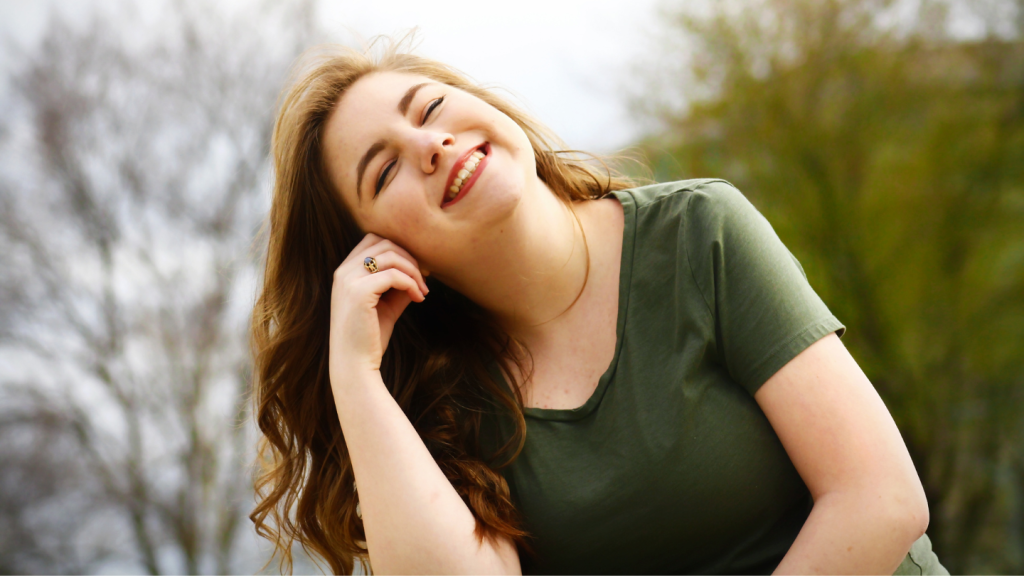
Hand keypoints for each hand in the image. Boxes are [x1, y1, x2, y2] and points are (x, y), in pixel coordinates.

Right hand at [328, 234, 428, 382]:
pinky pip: (393, 275)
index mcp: (345, 271)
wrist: (354, 365)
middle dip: (410, 257)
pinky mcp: (358, 292)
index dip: (400, 250)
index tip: (418, 270)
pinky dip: (411, 284)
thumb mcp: (387, 305)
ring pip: (391, 255)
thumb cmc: (370, 338)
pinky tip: (418, 298)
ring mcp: (348, 280)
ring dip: (414, 271)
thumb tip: (421, 270)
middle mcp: (343, 271)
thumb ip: (400, 285)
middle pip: (384, 242)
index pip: (374, 240)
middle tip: (426, 279)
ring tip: (423, 291)